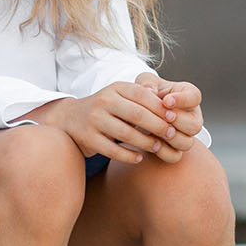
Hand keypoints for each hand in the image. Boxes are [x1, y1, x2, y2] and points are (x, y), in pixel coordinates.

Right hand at [29, 78, 194, 164]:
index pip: (143, 95)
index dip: (161, 108)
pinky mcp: (88, 139)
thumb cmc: (105, 108)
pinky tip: (139, 158)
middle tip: (172, 135)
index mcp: (115, 88)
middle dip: (158, 126)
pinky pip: (113, 150)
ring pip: (126, 134)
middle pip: (137, 115)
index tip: (175, 119)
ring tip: (158, 147)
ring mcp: (94, 120)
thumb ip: (142, 96)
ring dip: (146, 143)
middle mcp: (103, 101)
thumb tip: (166, 99)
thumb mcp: (121, 95)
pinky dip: (129, 156)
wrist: (70, 120)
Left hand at [135, 71, 203, 162]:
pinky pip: (174, 156)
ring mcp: (185, 135)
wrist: (139, 111)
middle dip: (179, 121)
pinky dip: (162, 151)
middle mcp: (191, 117)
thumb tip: (150, 89)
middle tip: (164, 116)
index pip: (194, 97)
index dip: (183, 100)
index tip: (167, 100)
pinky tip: (150, 141)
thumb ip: (147, 82)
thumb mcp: (145, 82)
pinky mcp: (175, 150)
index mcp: (188, 96)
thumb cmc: (147, 93)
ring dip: (171, 137)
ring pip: (187, 143)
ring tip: (156, 130)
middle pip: (195, 124)